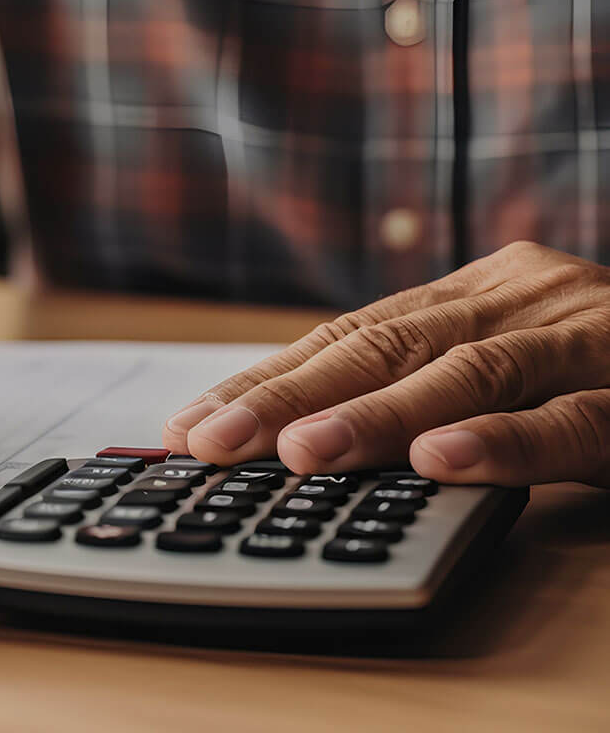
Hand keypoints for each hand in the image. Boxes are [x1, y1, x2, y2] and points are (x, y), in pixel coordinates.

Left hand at [162, 241, 609, 486]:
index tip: (190, 423)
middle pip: (382, 346)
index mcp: (474, 294)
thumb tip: (297, 431)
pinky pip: (573, 418)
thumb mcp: (508, 360)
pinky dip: (506, 442)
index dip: (265, 379)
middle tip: (209, 441)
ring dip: (375, 416)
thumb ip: (424, 382)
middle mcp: (517, 299)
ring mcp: (582, 334)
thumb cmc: (604, 362)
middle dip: (286, 397)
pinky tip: (443, 462)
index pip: (347, 334)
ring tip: (299, 453)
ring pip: (465, 374)